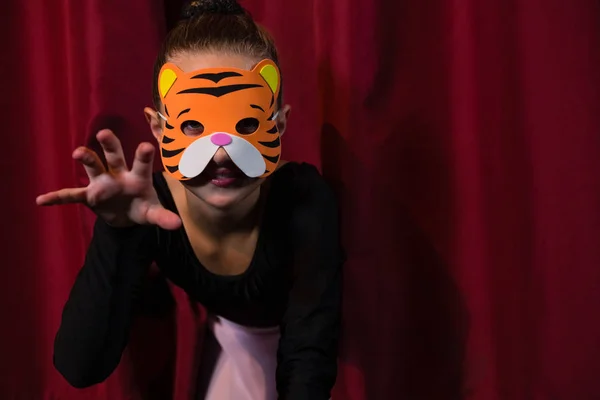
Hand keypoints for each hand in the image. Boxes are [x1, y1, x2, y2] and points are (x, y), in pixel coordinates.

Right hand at [36, 129, 181, 229]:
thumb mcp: (153, 214)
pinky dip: (58, 197)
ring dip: (87, 158)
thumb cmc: (143, 207)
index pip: (142, 164)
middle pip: (114, 156)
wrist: (128, 217)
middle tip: (105, 133)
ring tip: (78, 153)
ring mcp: (103, 183)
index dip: (144, 155)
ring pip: (94, 166)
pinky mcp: (90, 195)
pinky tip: (42, 200)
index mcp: (138, 177)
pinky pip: (72, 195)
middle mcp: (119, 174)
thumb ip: (163, 217)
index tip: (146, 146)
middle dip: (110, 145)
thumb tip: (177, 225)